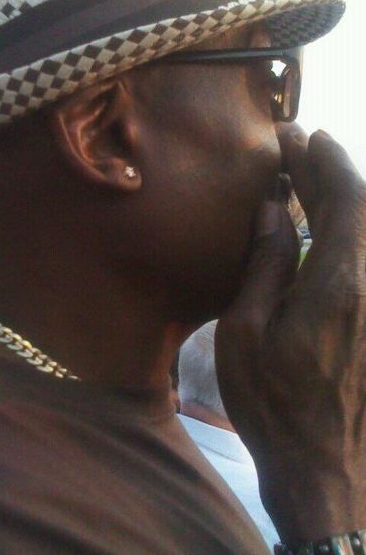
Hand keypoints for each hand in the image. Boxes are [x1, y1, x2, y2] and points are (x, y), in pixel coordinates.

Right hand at [215, 127, 365, 543]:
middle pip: (359, 209)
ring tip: (309, 179)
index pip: (342, 199)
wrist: (324, 465)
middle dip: (330, 170)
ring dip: (341, 198)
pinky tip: (325, 226)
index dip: (322, 160)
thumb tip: (272, 209)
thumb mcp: (245, 331)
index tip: (298, 134)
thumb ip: (264, 265)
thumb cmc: (270, 400)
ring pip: (365, 232)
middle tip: (300, 146)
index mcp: (337, 283)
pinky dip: (346, 230)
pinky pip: (363, 257)